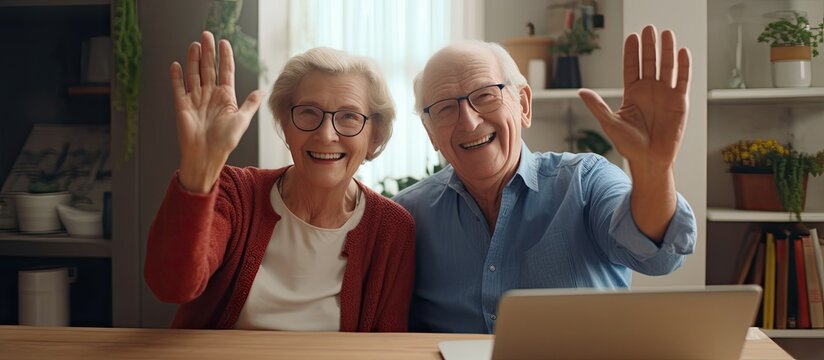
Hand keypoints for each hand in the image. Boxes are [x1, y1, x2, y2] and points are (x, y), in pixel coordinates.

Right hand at [170, 31, 263, 192]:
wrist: (206, 156)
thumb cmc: (225, 141)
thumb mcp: (242, 121)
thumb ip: (250, 104)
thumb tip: (262, 91)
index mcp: (225, 97)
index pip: (225, 71)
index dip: (224, 57)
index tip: (224, 42)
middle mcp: (210, 95)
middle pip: (209, 68)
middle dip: (208, 52)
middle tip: (207, 35)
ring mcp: (196, 99)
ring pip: (194, 74)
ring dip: (194, 60)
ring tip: (195, 45)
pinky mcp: (182, 106)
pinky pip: (179, 88)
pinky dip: (177, 77)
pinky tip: (177, 64)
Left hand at [578, 25, 690, 171]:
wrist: (649, 161)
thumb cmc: (629, 145)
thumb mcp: (610, 124)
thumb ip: (598, 106)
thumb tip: (581, 91)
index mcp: (633, 93)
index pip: (632, 67)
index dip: (632, 52)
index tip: (632, 36)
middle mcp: (649, 90)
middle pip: (649, 62)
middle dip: (649, 46)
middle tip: (649, 28)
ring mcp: (665, 95)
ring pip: (667, 67)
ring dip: (667, 51)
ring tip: (666, 34)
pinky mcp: (680, 102)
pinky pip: (683, 80)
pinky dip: (684, 66)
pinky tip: (682, 52)